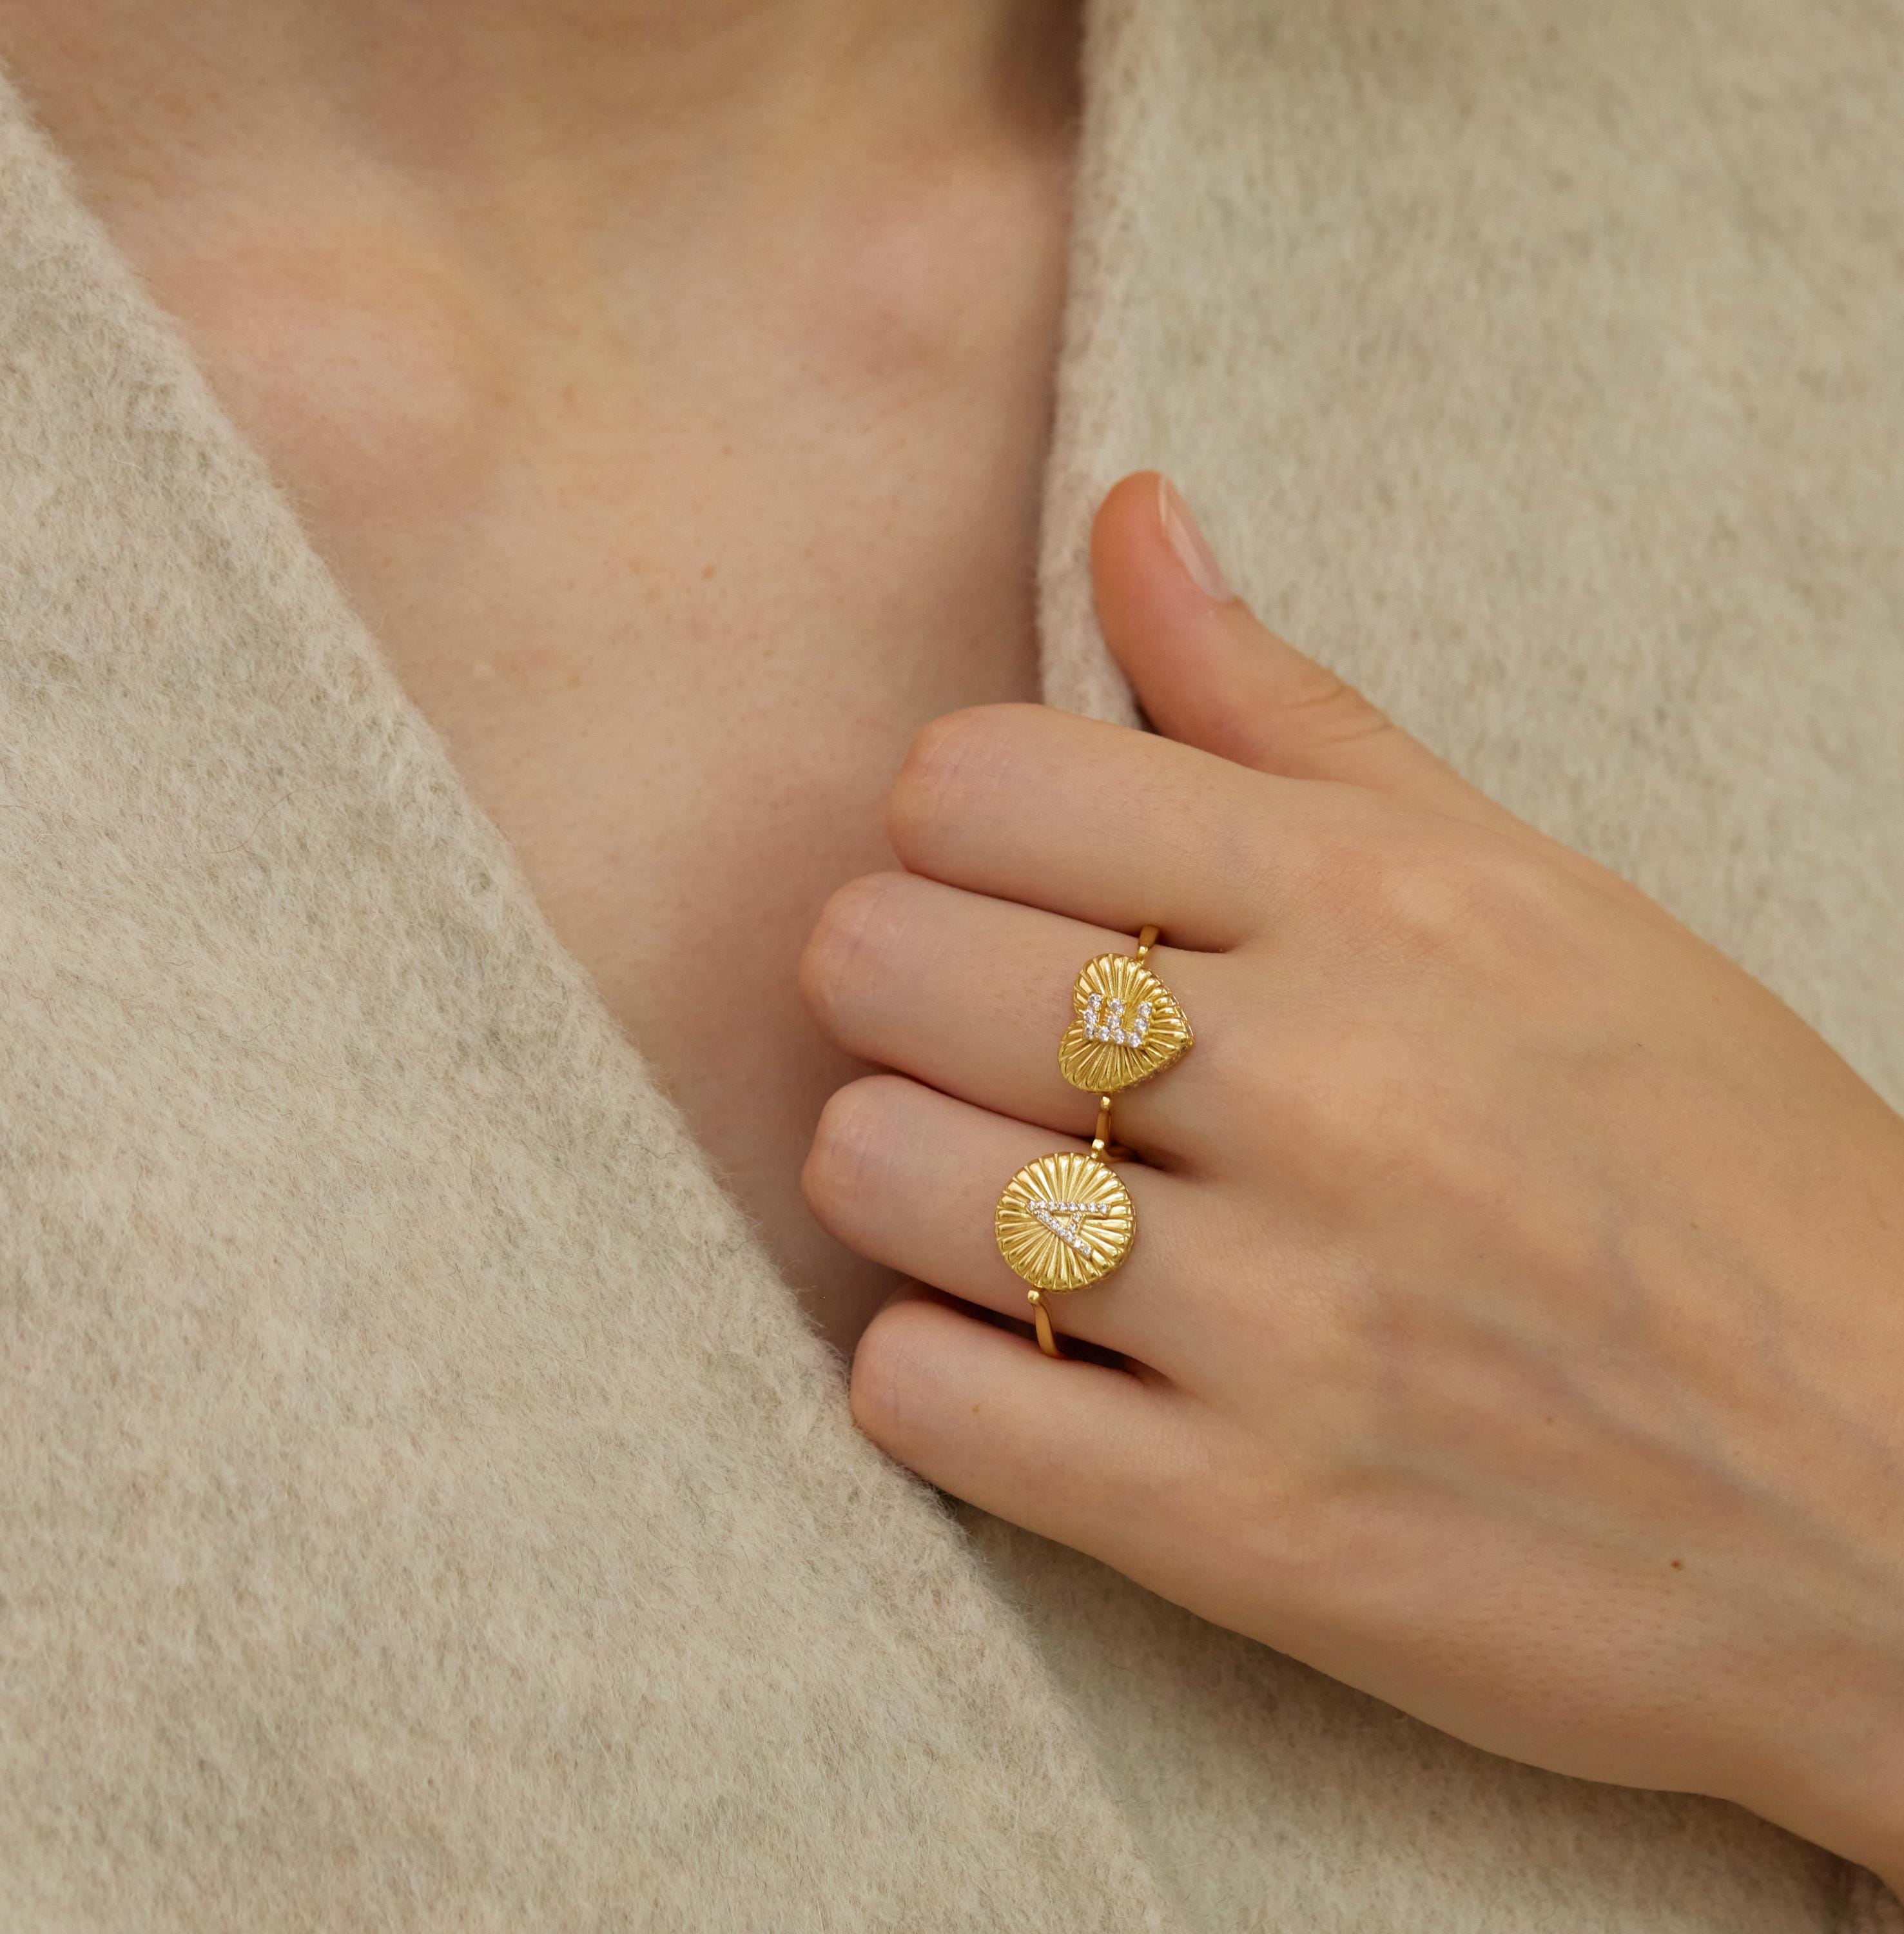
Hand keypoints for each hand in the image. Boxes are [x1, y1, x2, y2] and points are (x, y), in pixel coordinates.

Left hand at [796, 471, 1903, 1883]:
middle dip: (901, 988)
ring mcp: (1281, 1322)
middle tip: (990, 1043)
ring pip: (871, 1169)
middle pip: (880, 956)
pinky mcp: (1243, 1528)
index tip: (1011, 891)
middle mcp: (1323, 1091)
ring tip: (1005, 1198)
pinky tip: (1023, 1353)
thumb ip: (1291, 711)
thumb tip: (1128, 518)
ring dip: (900, 1176)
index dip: (950, 829)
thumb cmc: (1714, 1167)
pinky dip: (930, 1369)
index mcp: (1381, 904)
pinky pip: (921, 1396)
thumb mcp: (1532, 896)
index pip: (971, 779)